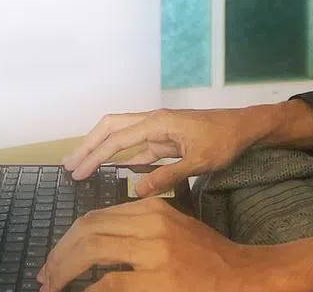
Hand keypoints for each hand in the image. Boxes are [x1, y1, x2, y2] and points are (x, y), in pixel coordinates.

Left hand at [35, 197, 250, 291]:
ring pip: (92, 250)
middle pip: (88, 229)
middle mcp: (151, 223)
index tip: (54, 258)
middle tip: (45, 275)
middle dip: (59, 254)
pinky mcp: (158, 280)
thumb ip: (136, 228)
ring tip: (53, 286)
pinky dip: (89, 290)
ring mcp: (155, 252)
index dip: (67, 239)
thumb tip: (92, 242)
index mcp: (152, 208)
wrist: (240, 275)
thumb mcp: (171, 228)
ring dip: (65, 270)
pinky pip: (110, 283)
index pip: (95, 217)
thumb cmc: (205, 255)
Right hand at [61, 108, 258, 196]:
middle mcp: (153, 122)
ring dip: (101, 149)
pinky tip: (113, 169)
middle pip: (111, 128)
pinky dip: (122, 157)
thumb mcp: (199, 161)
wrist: (244, 128)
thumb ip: (168, 175)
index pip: (117, 138)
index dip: (94, 155)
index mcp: (158, 122)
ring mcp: (158, 130)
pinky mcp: (165, 140)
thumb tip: (137, 190)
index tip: (76, 170)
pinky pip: (137, 147)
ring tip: (81, 165)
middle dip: (88, 145)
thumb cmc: (224, 140)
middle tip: (68, 165)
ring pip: (122, 136)